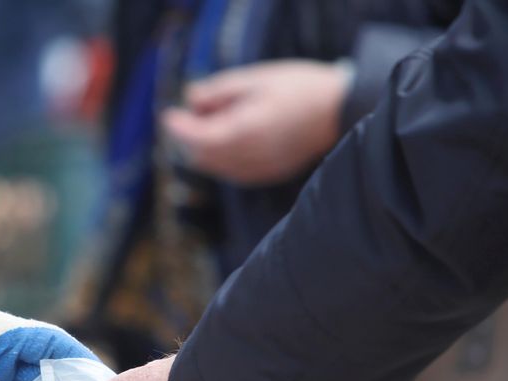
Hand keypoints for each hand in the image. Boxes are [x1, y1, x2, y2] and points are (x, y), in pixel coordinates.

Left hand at [161, 60, 351, 185]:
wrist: (339, 111)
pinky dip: (225, 159)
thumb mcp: (255, 78)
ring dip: (208, 149)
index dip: (179, 128)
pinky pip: (235, 172)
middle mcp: (249, 158)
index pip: (198, 139)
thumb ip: (219, 91)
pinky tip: (235, 139)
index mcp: (244, 132)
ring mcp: (261, 170)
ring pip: (218, 167)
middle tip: (195, 114)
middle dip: (192, 138)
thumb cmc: (299, 88)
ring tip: (217, 122)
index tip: (168, 115)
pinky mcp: (270, 174)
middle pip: (203, 157)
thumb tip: (190, 99)